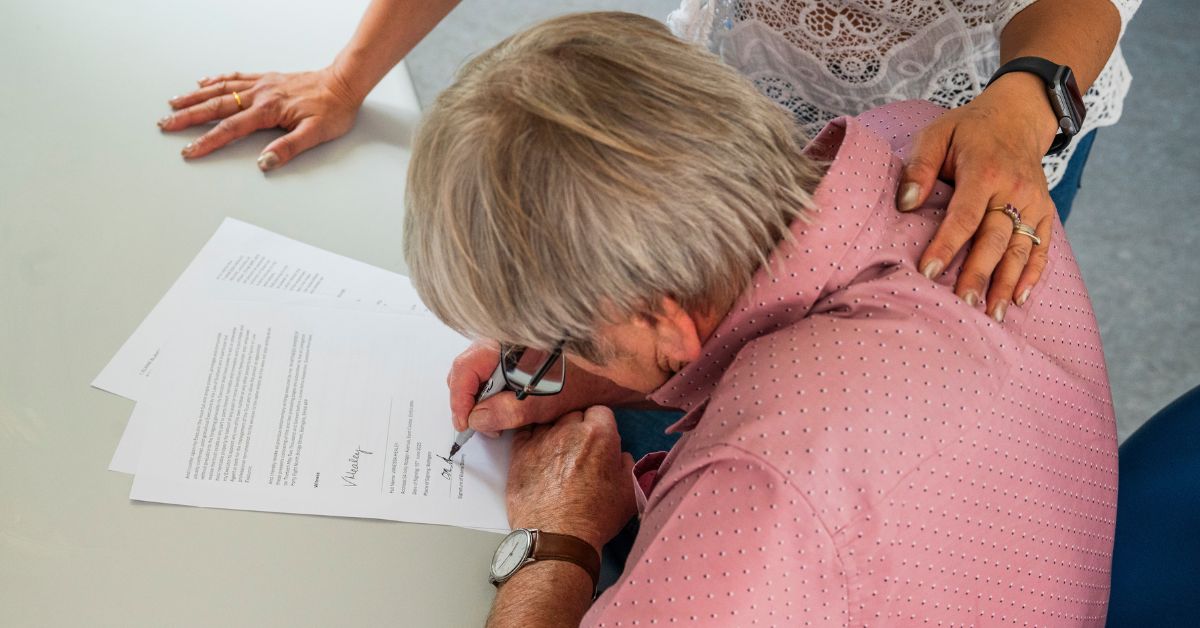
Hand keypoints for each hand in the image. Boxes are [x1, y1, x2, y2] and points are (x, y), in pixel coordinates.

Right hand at [157, 67, 361, 170]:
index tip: (190, 151)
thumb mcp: (315, 134)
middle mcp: (260, 94)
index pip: (230, 129)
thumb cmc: (333, 109)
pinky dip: (217, 79)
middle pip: (217, 106)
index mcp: (268, 110)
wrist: (344, 83)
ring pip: (221, 89)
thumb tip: (264, 162)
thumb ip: (288, 149)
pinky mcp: (267, 78)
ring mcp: (262, 84)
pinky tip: (204, 81)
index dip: (208, 141)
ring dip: (195, 96)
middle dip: (189, 116)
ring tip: (174, 103)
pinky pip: (235, 77)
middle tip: (166, 124)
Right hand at [447, 340, 640, 434]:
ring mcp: (517, 349)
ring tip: (491, 422)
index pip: (467, 366)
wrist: (630, 365)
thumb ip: (512, 409)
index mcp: (512, 343)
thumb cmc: (594, 375)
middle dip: (468, 398)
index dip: (460, 397)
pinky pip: (500, 374)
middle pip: (470, 367)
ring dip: (482, 398)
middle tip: (475, 426)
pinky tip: (506, 411)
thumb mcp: (550, 399)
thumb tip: (478, 419)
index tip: (464, 422)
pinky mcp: (527, 359)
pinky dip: (497, 394)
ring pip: (483, 371)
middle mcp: (511, 341)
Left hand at [507, 407, 636, 551]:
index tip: (600, 439)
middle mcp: (569, 430)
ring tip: (558, 454)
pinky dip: (532, 438)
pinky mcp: (520, 452)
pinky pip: (525, 432)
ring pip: (550, 421)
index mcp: (599, 435)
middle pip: (574, 414)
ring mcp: (542, 439)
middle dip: (578, 427)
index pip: (601, 411)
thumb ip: (626, 463)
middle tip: (580, 449)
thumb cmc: (595, 518)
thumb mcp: (629, 492)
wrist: (558, 538)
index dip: (601, 426)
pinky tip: (538, 452)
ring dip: (555, 432)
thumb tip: (618, 454)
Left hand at [897, 73, 1059, 321]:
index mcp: (985, 171)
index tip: (928, 271)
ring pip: (1020, 249)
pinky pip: (1042, 247)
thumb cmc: (966, 131)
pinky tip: (1018, 298)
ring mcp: (1034, 203)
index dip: (947, 244)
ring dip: (1006, 284)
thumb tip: (905, 203)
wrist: (1017, 117)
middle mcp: (1014, 190)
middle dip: (979, 274)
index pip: (964, 215)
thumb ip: (918, 167)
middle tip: (963, 305)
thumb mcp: (936, 134)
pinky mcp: (1045, 212)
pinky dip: (1032, 274)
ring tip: (991, 315)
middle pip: (995, 239)